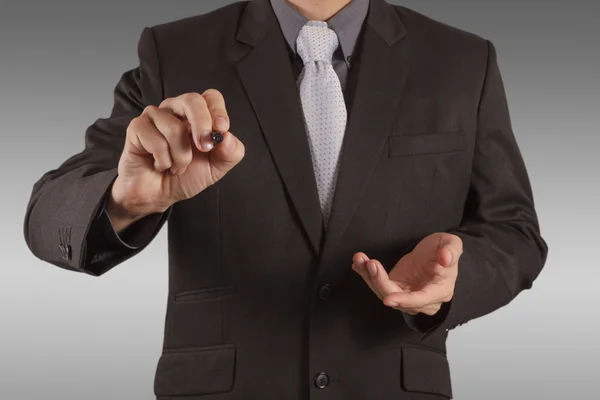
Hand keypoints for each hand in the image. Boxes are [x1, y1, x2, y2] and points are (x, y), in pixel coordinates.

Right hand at [108, 90, 244, 223]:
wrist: (158, 195)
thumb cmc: (186, 176)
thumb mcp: (215, 168)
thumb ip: (229, 154)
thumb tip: (228, 137)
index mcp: (197, 115)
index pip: (211, 97)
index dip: (218, 111)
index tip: (222, 129)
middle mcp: (176, 110)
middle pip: (192, 100)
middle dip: (202, 125)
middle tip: (204, 148)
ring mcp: (155, 116)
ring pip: (175, 128)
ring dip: (181, 157)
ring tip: (176, 166)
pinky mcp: (137, 127)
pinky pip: (155, 141)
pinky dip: (163, 161)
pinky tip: (159, 165)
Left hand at [352, 232, 461, 315]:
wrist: (435, 253)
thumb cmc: (444, 250)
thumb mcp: (452, 244)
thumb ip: (451, 251)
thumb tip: (446, 258)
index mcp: (440, 290)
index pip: (422, 299)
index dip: (406, 300)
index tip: (389, 299)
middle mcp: (422, 299)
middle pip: (398, 298)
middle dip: (381, 282)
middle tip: (371, 264)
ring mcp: (406, 295)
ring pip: (384, 292)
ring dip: (370, 276)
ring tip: (360, 259)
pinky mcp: (395, 288)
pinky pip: (378, 284)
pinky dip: (366, 274)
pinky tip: (358, 263)